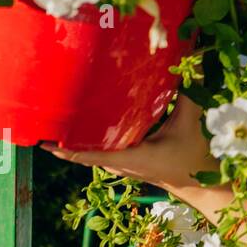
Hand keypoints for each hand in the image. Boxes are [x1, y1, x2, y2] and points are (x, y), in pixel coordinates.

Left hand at [40, 94, 218, 194]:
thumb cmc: (195, 155)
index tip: (43, 142)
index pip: (89, 155)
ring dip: (74, 143)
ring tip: (58, 124)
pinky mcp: (127, 166)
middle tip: (45, 122)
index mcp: (130, 158)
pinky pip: (100, 154)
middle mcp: (120, 165)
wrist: (202, 184)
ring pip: (91, 155)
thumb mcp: (190, 120)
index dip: (65, 148)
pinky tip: (86, 129)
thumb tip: (188, 62)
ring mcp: (122, 167)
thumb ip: (188, 91)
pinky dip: (89, 145)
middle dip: (62, 141)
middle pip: (82, 154)